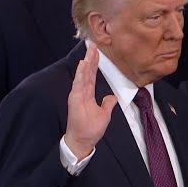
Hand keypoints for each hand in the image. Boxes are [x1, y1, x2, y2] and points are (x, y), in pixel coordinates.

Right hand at [65, 42, 117, 159]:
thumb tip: (112, 97)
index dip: (94, 64)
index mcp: (88, 95)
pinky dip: (81, 73)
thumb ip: (107, 104)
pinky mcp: (75, 99)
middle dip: (90, 58)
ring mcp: (78, 95)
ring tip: (90, 50)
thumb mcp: (104, 114)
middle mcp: (82, 92)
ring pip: (83, 75)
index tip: (97, 53)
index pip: (91, 76)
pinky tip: (83, 64)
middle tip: (93, 45)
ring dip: (86, 62)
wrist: (83, 141)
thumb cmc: (91, 129)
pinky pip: (78, 84)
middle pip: (87, 72)